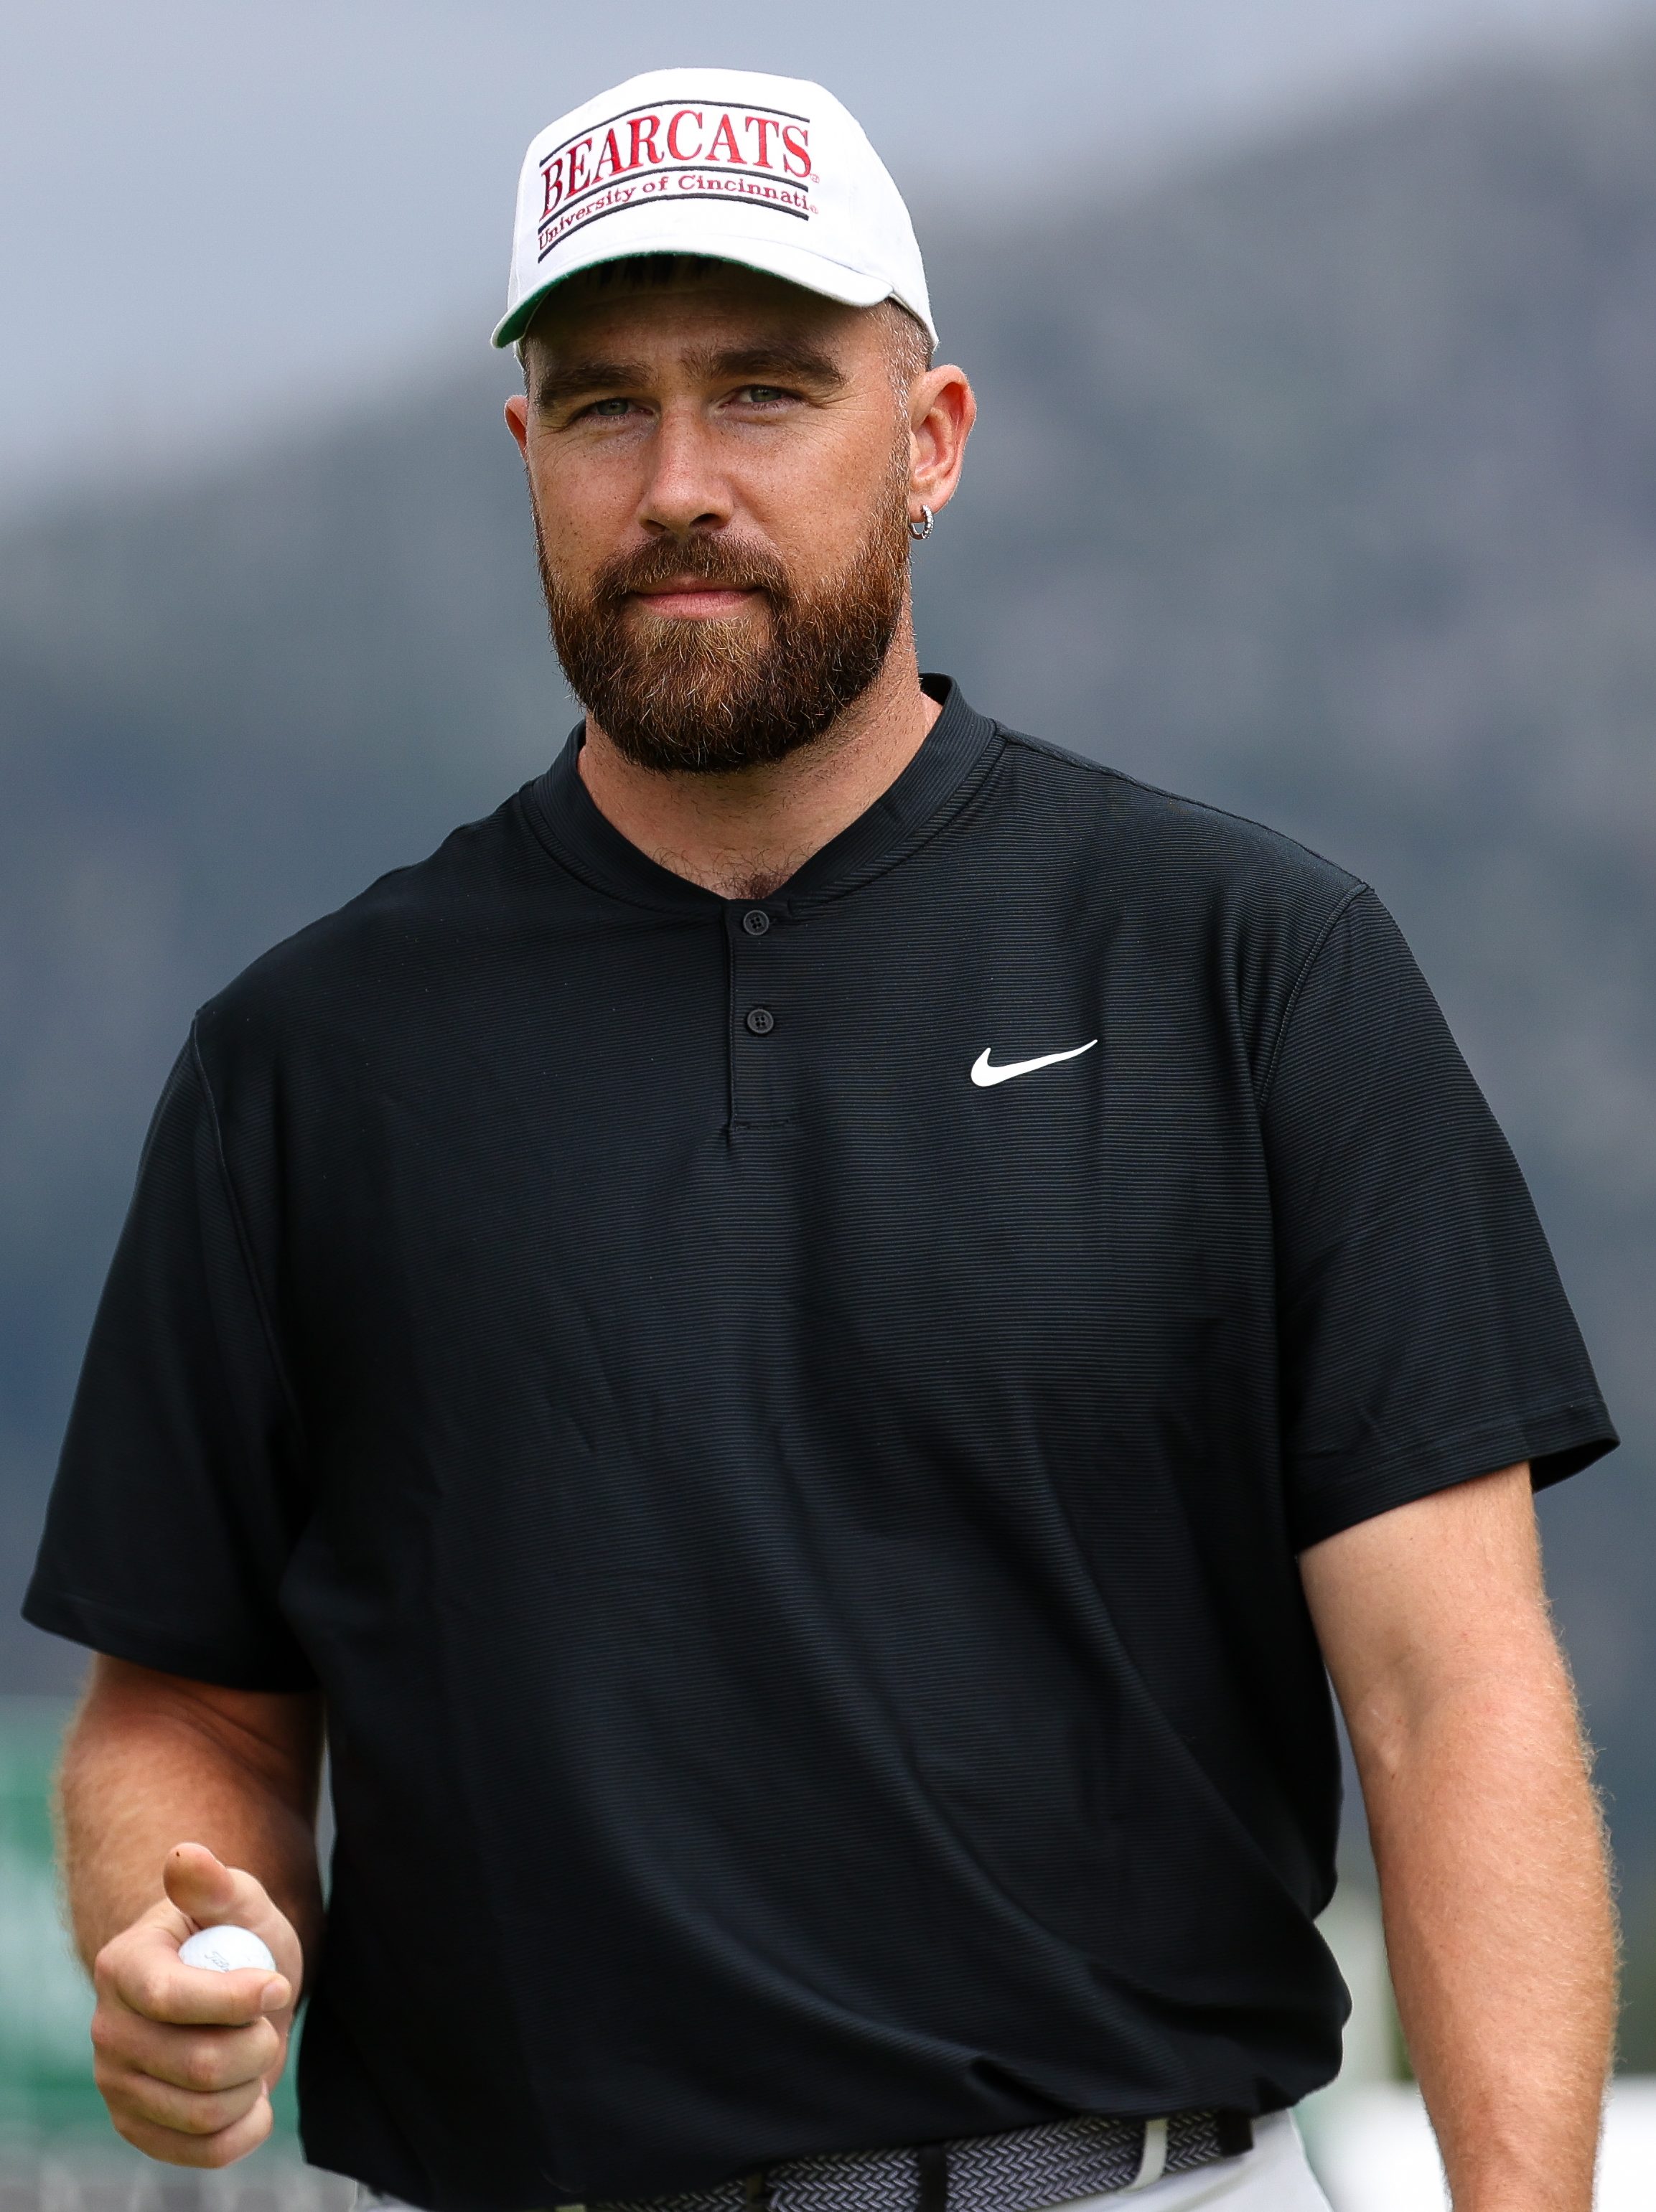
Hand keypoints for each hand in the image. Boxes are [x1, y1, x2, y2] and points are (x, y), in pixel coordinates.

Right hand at [90, 1842, 301, 2165]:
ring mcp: (116, 2083)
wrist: (230, 1989)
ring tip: (257, 2051)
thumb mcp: (240, 1902)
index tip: (278, 1984)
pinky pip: (200, 2151)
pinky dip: (244, 2129)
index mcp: (123, 1965)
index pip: (171, 1999)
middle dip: (258, 2044)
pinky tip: (253, 2098)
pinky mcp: (137, 2127)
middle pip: (198, 2064)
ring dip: (254, 2082)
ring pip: (204, 2112)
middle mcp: (107, 2028)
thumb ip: (214, 1884)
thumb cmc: (237, 1938)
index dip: (236, 1999)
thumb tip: (186, 1856)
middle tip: (268, 2020)